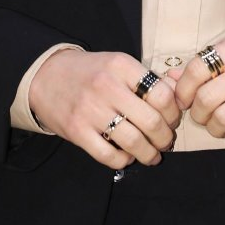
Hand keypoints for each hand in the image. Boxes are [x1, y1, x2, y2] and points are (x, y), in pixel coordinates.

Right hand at [29, 49, 180, 169]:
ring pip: (133, 142)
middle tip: (166, 141)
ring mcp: (90, 110)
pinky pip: (109, 156)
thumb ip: (147, 78)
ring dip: (149, 154)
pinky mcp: (77, 131)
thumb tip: (178, 95)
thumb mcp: (118, 64)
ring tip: (153, 155)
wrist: (45, 75)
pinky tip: (128, 157)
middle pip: (151, 121)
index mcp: (121, 65)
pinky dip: (124, 160)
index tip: (172, 119)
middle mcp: (107, 86)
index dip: (173, 112)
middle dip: (165, 137)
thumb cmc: (90, 71)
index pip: (161, 93)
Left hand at [169, 31, 224, 146]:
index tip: (183, 99)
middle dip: (197, 113)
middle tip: (201, 116)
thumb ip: (210, 61)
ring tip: (219, 125)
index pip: (197, 67)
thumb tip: (172, 77)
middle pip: (206, 98)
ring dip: (214, 128)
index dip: (182, 89)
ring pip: (223, 118)